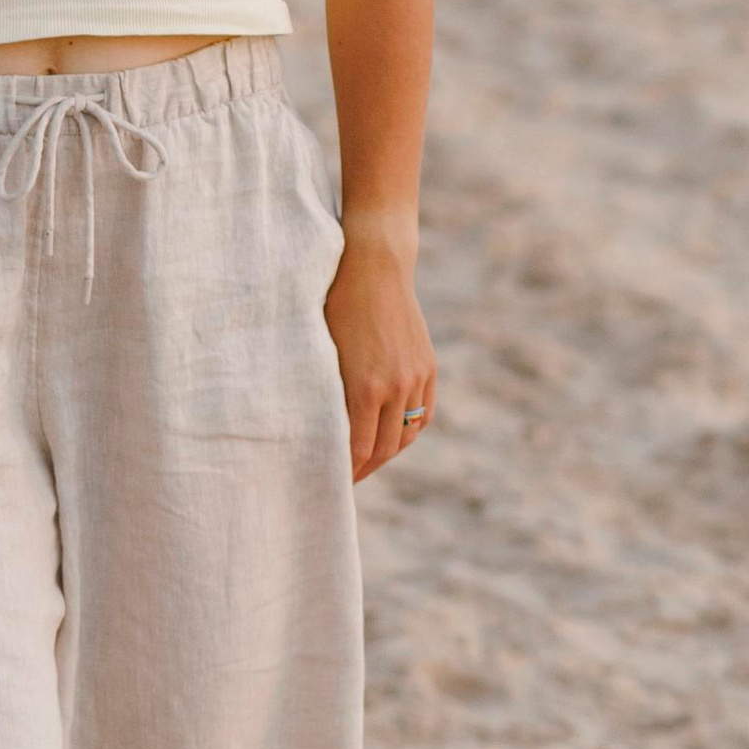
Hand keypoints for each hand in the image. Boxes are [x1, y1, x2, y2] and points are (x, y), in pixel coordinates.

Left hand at [323, 238, 437, 481]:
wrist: (374, 266)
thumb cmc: (334, 303)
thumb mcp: (323, 350)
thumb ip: (328, 391)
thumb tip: (321, 430)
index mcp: (364, 386)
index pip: (356, 448)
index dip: (344, 471)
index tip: (330, 482)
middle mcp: (395, 386)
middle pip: (383, 449)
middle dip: (363, 469)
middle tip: (345, 480)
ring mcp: (415, 377)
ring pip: (405, 434)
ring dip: (386, 453)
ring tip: (366, 461)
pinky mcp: (427, 367)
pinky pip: (423, 414)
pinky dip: (408, 431)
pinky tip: (392, 438)